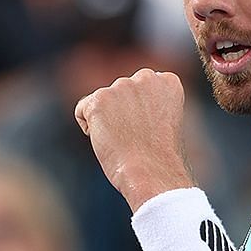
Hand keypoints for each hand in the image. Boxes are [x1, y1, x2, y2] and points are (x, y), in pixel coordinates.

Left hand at [73, 68, 194, 210]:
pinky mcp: (98, 100)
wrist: (152, 172)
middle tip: (138, 136)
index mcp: (168, 81)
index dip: (144, 111)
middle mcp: (146, 78)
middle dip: (123, 111)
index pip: (143, 86)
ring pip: (102, 102)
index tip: (153, 128)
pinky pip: (83, 111)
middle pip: (121, 91)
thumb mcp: (164, 119)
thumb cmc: (159, 155)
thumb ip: (148, 101)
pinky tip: (109, 141)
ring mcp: (121, 87)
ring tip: (125, 140)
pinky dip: (91, 128)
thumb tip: (121, 101)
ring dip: (108, 120)